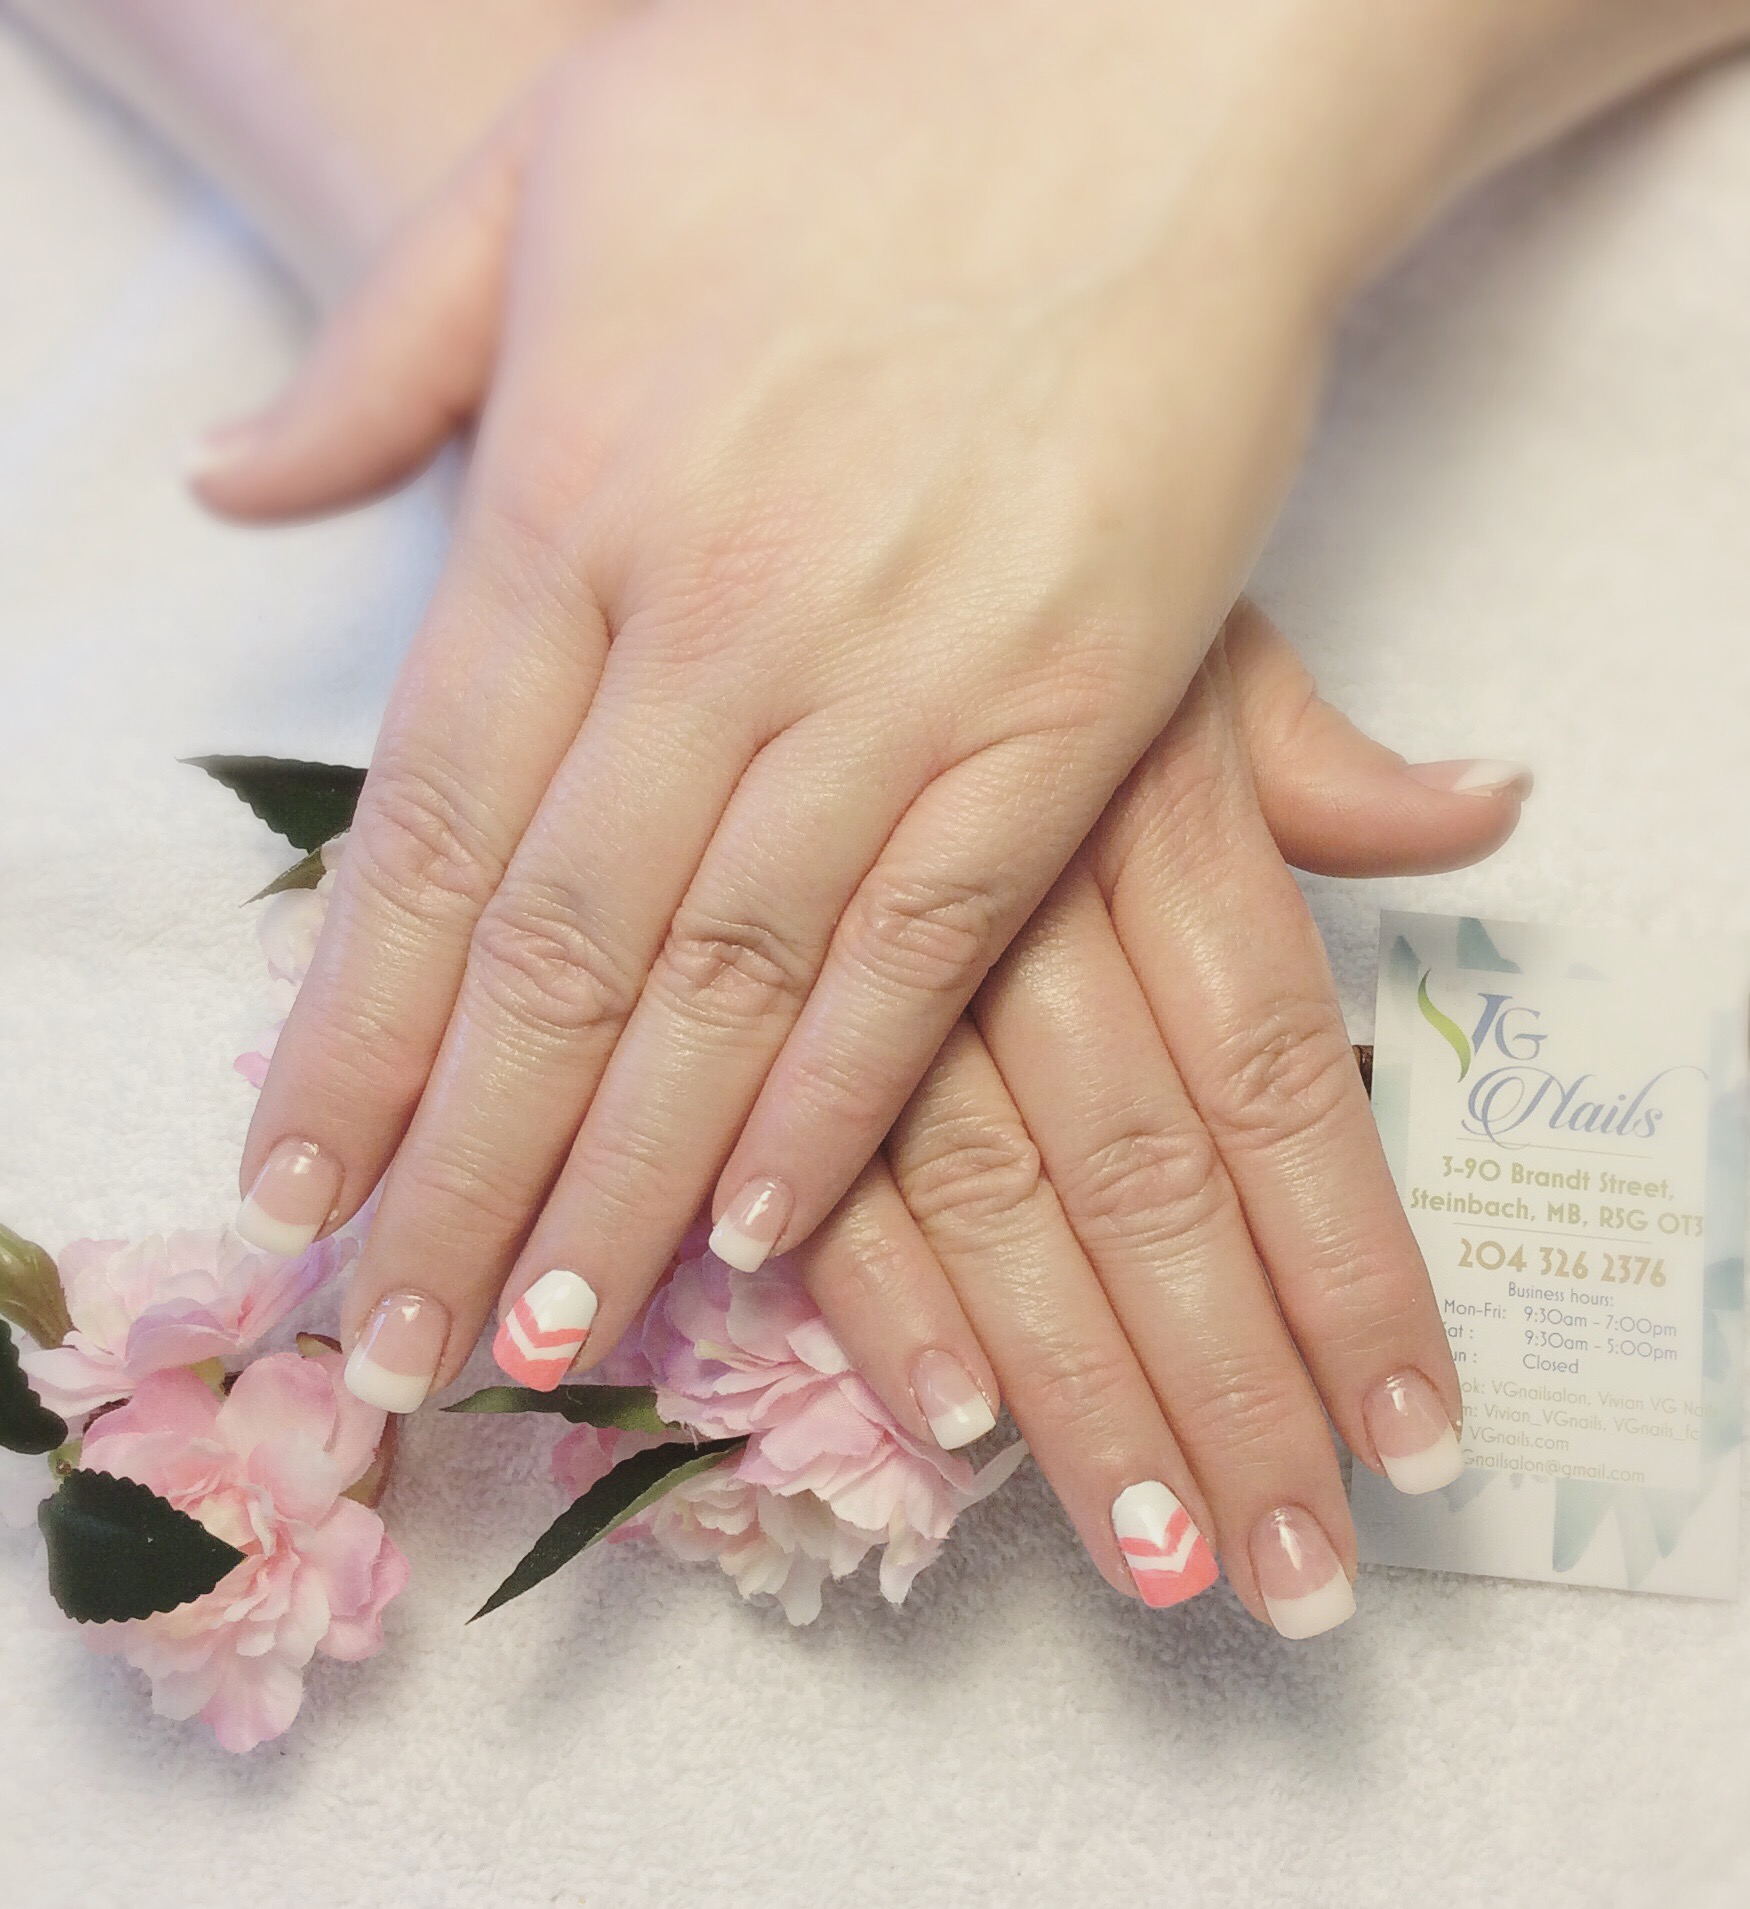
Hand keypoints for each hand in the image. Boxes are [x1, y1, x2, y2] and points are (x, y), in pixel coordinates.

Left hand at [196, 1, 1498, 1400]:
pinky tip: (757, 1222)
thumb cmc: (849, 95)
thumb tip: (234, 484)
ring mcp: (891, 678)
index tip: (296, 1183)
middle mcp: (708, 617)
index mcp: (567, 497)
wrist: (1148, 60)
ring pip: (720, 987)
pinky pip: (922, 945)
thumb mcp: (559, 166)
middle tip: (401, 1341)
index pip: (421, 833)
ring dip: (622, 1181)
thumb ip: (384, 353)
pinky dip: (834, 1094)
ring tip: (547, 1331)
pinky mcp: (1060, 716)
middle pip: (550, 955)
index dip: (349, 1032)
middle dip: (460, 1170)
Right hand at [798, 603, 1527, 1633]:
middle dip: (1232, 1391)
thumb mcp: (1175, 629)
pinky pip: (816, 1148)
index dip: (1351, 1271)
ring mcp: (882, 959)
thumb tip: (1494, 804)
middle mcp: (1034, 910)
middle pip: (1154, 1188)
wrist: (788, 486)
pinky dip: (881, 1289)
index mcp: (1155, 820)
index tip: (1414, 1439)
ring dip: (1081, 1391)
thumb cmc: (999, 578)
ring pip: (1001, 1204)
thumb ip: (1318, 762)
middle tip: (1297, 1581)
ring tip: (1161, 1556)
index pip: (1282, 1085)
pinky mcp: (755, 993)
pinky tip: (949, 1419)